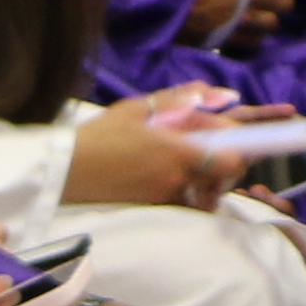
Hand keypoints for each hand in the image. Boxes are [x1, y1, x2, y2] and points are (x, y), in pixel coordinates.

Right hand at [64, 83, 243, 209]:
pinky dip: (185, 195)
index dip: (240, 152)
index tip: (231, 143)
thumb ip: (184, 100)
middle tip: (209, 153)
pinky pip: (183, 204)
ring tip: (188, 169)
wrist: (65, 170)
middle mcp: (177, 178)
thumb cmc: (99, 136)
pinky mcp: (152, 210)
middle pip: (223, 179)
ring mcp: (166, 197)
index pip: (233, 159)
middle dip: (223, 168)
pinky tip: (168, 182)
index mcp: (178, 151)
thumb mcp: (138, 108)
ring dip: (205, 183)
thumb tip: (225, 96)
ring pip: (205, 194)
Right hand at [181, 0, 290, 52]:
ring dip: (265, 20)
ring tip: (252, 16)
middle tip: (265, 0)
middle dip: (278, 1)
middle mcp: (255, 5)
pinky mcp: (232, 40)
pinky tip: (243, 29)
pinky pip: (254, 41)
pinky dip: (253, 35)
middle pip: (285, 6)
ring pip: (271, 26)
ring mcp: (244, 25)